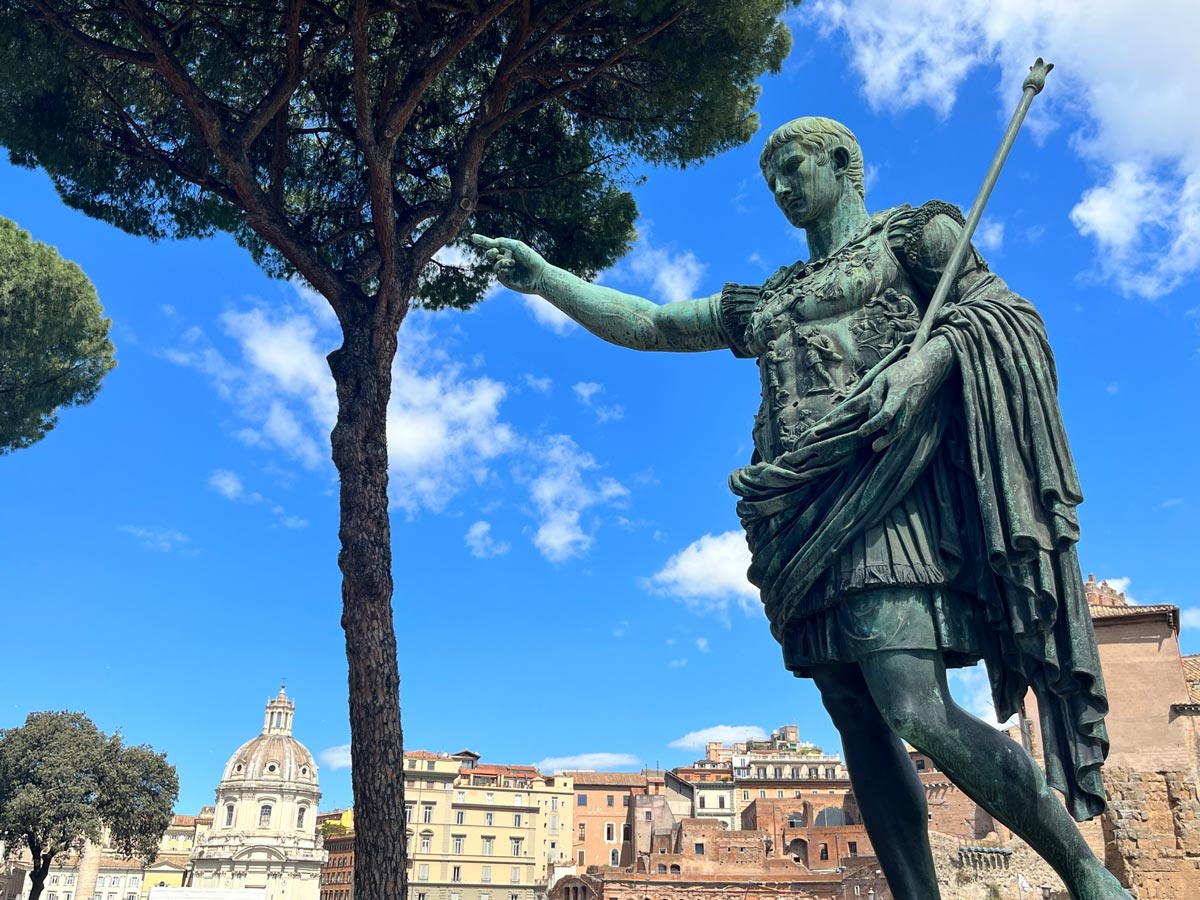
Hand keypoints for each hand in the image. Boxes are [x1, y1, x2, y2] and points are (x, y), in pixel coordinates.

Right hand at [470, 234, 547, 293]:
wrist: (539, 275)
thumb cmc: (531, 259)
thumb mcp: (516, 245)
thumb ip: (502, 242)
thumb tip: (490, 243)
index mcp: (509, 251)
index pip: (493, 245)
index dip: (482, 241)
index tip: (472, 237)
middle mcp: (506, 260)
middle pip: (490, 255)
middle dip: (490, 252)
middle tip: (495, 250)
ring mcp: (505, 270)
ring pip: (494, 264)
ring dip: (501, 261)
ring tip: (512, 262)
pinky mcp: (505, 280)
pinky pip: (497, 272)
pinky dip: (503, 268)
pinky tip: (512, 268)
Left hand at [836, 341, 952, 451]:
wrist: (927, 368)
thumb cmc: (901, 371)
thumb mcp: (882, 378)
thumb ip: (874, 396)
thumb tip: (871, 415)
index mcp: (899, 393)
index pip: (886, 413)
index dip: (873, 424)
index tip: (861, 432)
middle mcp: (909, 404)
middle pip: (899, 427)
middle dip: (887, 440)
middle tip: (874, 448)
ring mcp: (915, 409)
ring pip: (902, 428)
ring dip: (890, 438)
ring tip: (877, 445)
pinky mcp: (917, 411)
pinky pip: (905, 423)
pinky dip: (895, 431)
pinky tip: (886, 436)